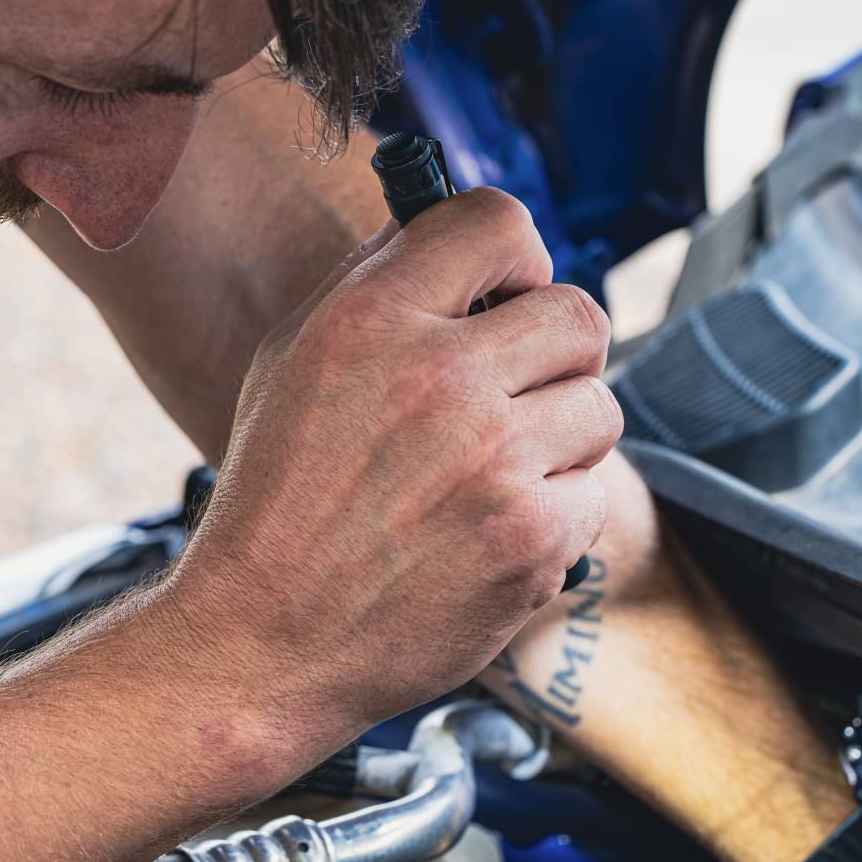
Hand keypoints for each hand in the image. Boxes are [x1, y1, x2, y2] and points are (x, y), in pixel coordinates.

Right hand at [165, 186, 620, 751]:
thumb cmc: (275, 501)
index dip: (517, 256)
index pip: (500, 220)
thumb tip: (460, 247)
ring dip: (558, 439)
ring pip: (599, 409)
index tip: (507, 293)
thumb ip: (373, 287)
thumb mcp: (291, 363)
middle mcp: (442, 378)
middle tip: (515, 392)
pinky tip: (487, 537)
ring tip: (489, 476)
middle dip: (556, 351)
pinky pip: (593, 497)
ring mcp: (497, 462)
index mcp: (373, 319)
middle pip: (580, 315)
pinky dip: (552, 517)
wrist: (262, 641)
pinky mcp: (533, 540)